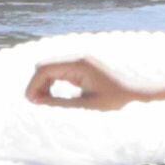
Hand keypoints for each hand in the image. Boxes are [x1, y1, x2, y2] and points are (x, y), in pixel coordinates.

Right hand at [24, 57, 138, 111]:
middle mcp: (77, 58)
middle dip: (36, 83)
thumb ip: (59, 102)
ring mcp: (79, 61)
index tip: (31, 101)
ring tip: (42, 102)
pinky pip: (59, 72)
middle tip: (35, 103)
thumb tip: (37, 101)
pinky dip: (51, 83)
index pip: (45, 68)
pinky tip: (51, 97)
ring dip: (43, 84)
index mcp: (79, 64)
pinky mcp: (80, 67)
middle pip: (45, 66)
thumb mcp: (85, 105)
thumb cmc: (114, 100)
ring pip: (50, 68)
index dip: (34, 84)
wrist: (134, 93)